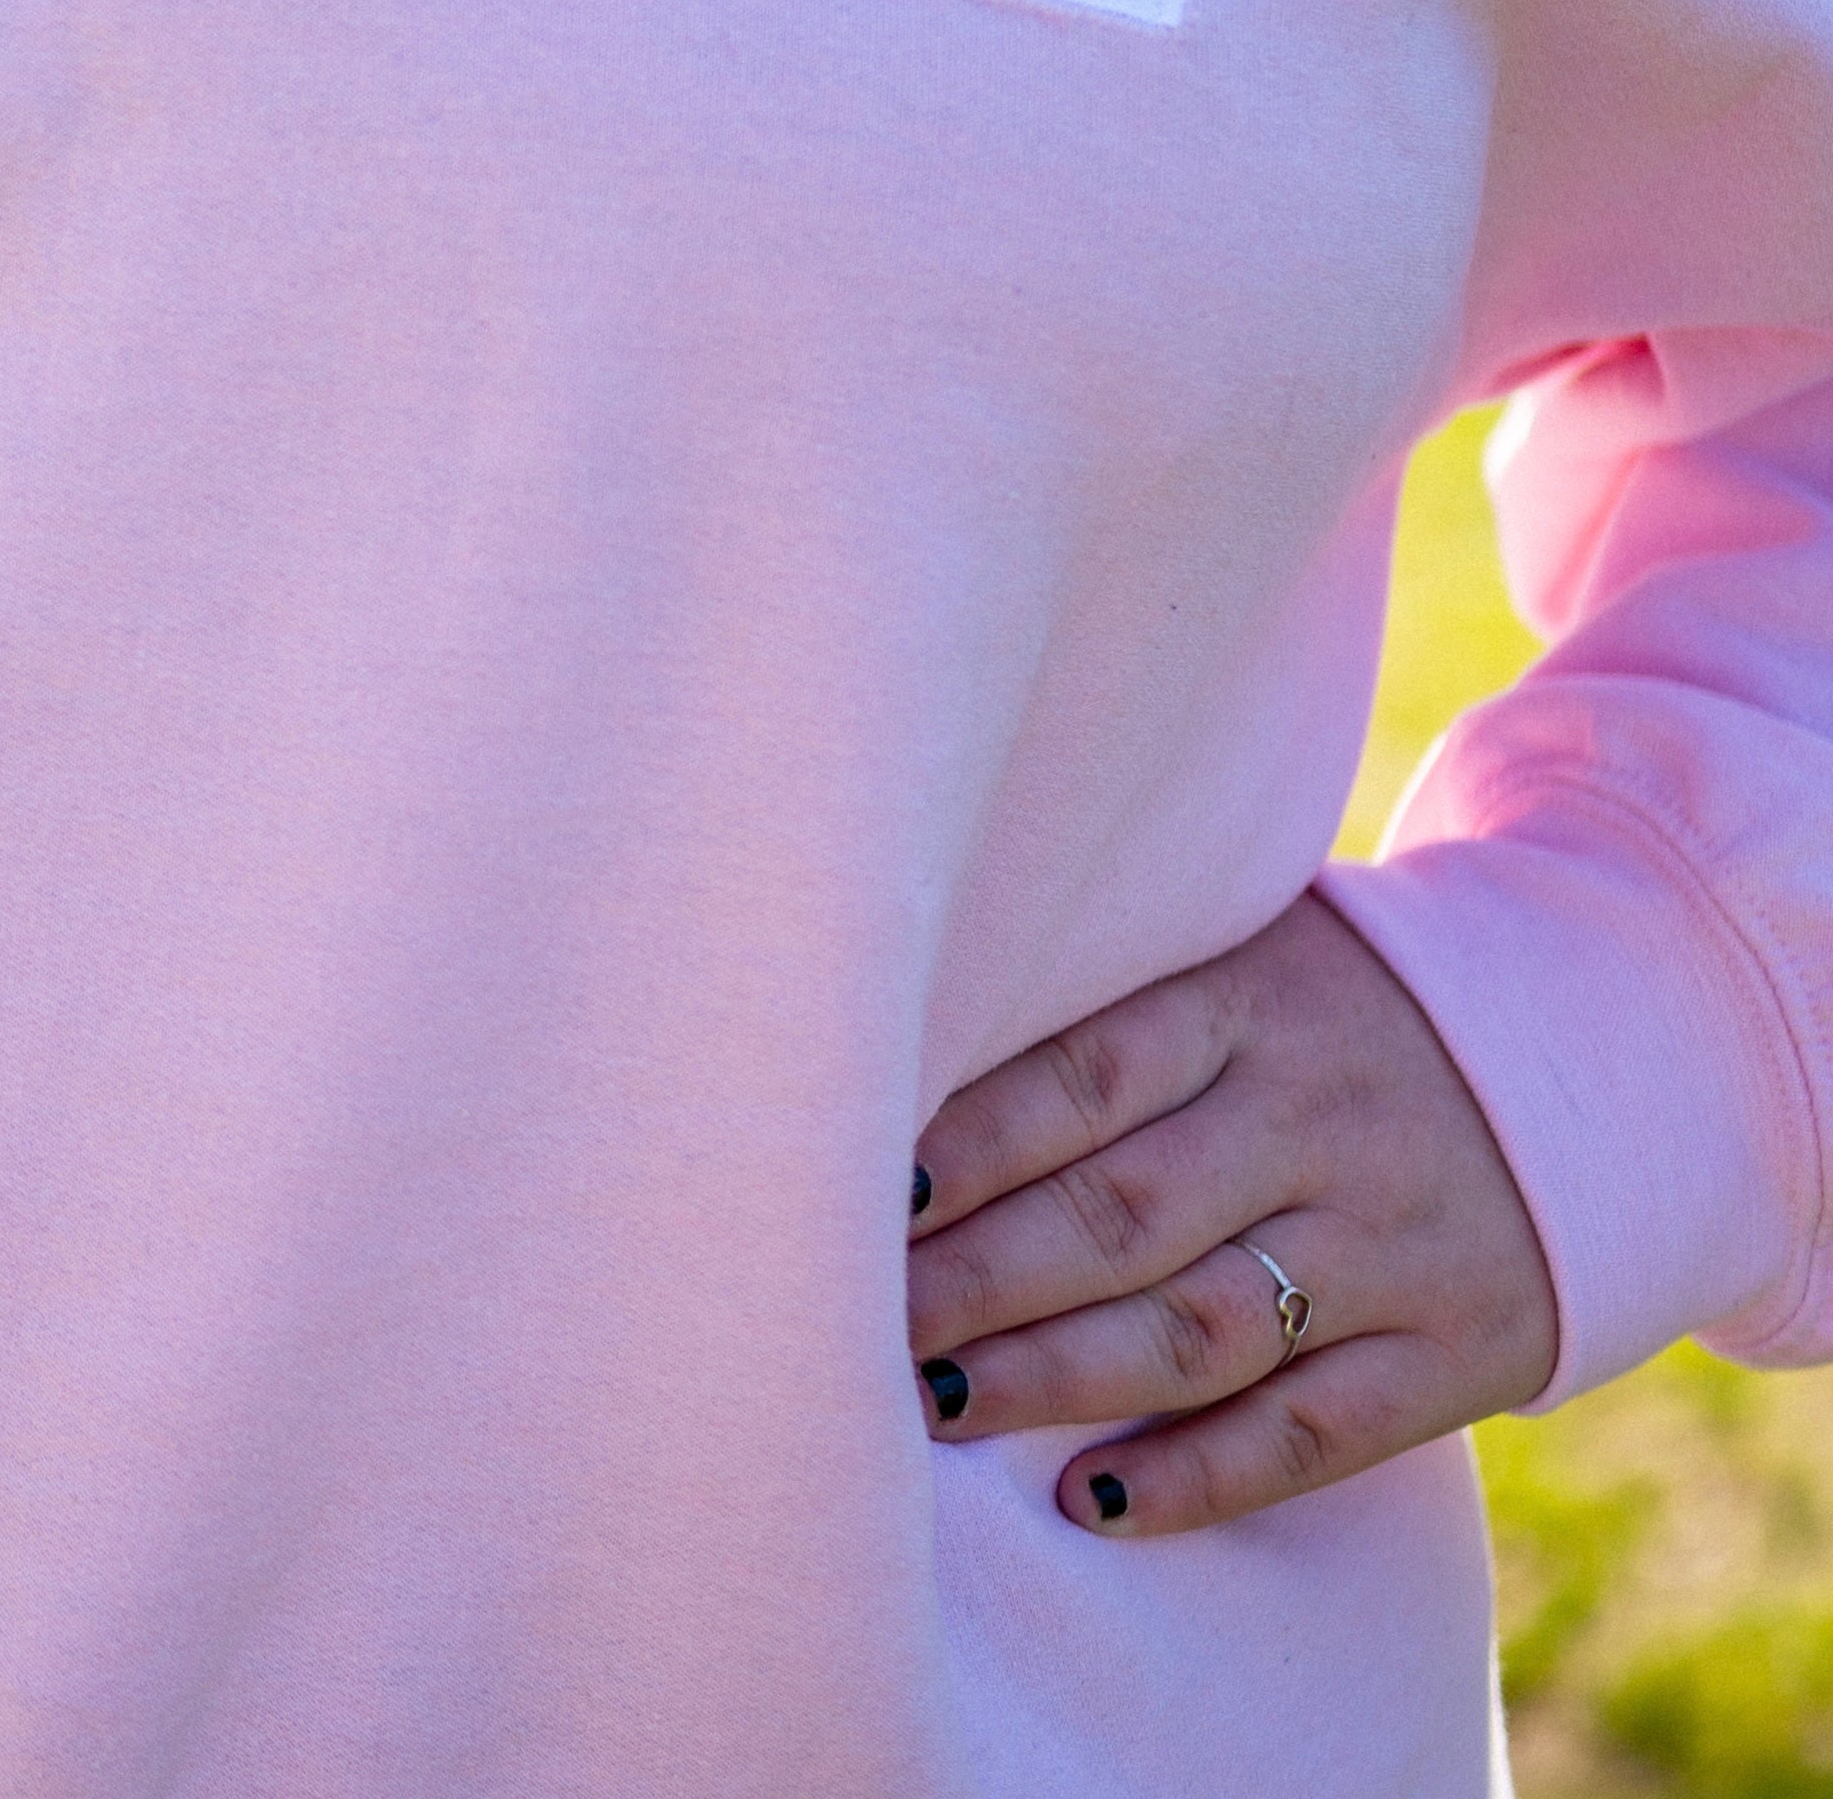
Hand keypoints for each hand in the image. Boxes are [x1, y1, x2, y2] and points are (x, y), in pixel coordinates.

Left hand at [905, 889, 1557, 1536]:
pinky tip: (1090, 1501)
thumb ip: (1112, 992)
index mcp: (1251, 1002)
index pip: (1083, 1076)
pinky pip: (1314, 1430)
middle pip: (1122, 1214)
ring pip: (1201, 1329)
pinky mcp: (1456, 1350)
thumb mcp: (1245, 948)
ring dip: (1059, 1380)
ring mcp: (1391, 1242)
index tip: (859, 1192)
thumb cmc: (1334, 1004)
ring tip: (937, 1405)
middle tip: (859, 1315)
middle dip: (978, 1276)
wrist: (1590, 1057)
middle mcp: (1317, 1121)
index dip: (969, 1142)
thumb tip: (907, 1043)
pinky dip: (1201, 1475)